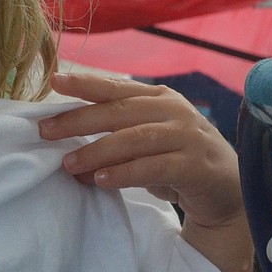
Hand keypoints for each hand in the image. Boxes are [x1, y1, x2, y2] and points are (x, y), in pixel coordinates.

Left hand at [38, 72, 242, 231]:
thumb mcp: (145, 140)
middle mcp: (173, 110)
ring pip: (134, 139)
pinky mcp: (194, 166)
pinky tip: (101, 180)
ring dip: (97, 152)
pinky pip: (153, 167)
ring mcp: (186, 136)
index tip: (53, 81)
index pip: (115, 87)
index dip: (84, 83)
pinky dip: (124, 173)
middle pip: (119, 111)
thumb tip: (65, 148)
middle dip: (79, 120)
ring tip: (68, 164)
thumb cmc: (176, 161)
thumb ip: (114, 136)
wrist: (226, 190)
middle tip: (45, 131)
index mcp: (158, 98)